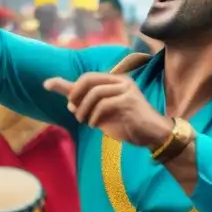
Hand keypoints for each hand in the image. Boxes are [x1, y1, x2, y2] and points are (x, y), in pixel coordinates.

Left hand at [44, 73, 171, 147]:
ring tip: (83, 121)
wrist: (152, 135)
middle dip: (75, 95)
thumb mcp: (102, 113)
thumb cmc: (127, 123)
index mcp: (115, 81)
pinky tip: (95, 125)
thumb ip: (85, 103)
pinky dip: (95, 116)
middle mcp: (121, 81)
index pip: (87, 77)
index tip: (59, 94)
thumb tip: (61, 96)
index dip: (72, 87)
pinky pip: (104, 105)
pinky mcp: (130, 101)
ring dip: (83, 109)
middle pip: (89, 79)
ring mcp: (127, 90)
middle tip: (73, 110)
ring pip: (95, 93)